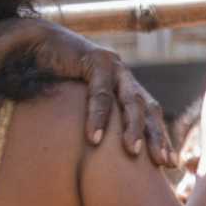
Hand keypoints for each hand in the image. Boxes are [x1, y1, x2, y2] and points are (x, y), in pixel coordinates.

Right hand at [22, 22, 173, 165]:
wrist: (34, 41)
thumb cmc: (55, 79)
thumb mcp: (79, 105)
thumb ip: (94, 123)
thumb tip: (99, 157)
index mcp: (125, 88)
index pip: (150, 115)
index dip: (160, 138)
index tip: (171, 164)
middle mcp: (124, 77)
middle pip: (148, 109)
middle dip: (158, 137)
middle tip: (165, 163)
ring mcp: (113, 67)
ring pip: (131, 100)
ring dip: (134, 127)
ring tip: (133, 152)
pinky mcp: (96, 60)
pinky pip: (100, 92)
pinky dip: (98, 116)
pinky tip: (95, 138)